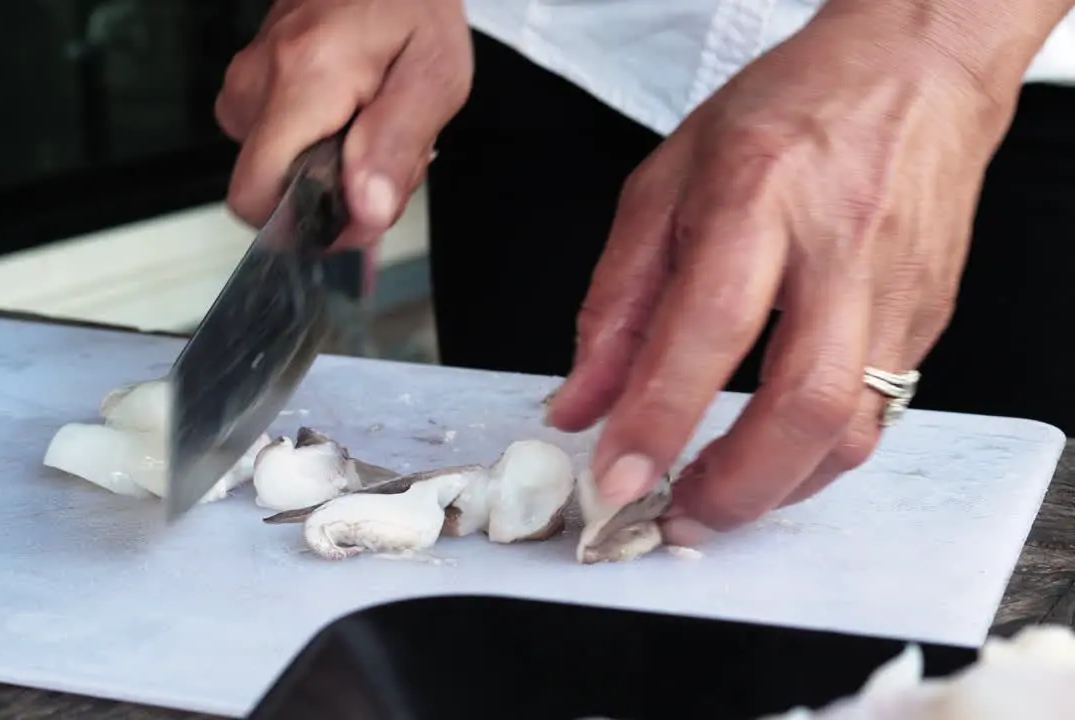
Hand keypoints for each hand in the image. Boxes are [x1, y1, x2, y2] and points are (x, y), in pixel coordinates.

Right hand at [217, 0, 471, 246]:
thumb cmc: (413, 4)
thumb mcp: (435, 76)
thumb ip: (396, 149)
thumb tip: (364, 213)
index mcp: (302, 80)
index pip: (255, 197)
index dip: (305, 225)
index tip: (359, 211)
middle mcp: (259, 80)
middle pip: (270, 188)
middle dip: (330, 194)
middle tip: (385, 155)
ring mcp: (249, 77)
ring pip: (275, 166)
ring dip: (330, 166)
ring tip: (374, 124)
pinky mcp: (253, 77)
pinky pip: (275, 136)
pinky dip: (318, 140)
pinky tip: (353, 112)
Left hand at [546, 5, 1029, 543]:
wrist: (912, 72)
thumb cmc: (784, 114)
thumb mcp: (664, 185)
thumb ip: (615, 303)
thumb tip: (579, 404)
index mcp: (759, 197)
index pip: (709, 326)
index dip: (659, 416)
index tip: (616, 479)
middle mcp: (838, 250)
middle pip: (806, 403)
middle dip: (736, 487)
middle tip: (676, 516)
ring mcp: (896, 290)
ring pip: (854, 429)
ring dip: (778, 487)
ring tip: (714, 498)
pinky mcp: (926, 320)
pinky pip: (876, 415)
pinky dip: (814, 456)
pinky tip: (769, 455)